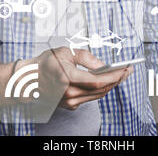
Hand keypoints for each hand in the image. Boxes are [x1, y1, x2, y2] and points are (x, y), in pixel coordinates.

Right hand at [18, 47, 132, 109]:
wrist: (29, 79)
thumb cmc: (46, 63)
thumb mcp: (66, 52)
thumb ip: (86, 57)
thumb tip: (102, 65)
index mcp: (67, 78)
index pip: (98, 81)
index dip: (115, 76)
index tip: (126, 69)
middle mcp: (69, 93)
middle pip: (101, 89)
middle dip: (117, 79)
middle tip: (128, 70)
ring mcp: (69, 101)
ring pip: (98, 95)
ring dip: (111, 85)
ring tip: (120, 74)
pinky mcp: (70, 105)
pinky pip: (91, 97)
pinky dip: (100, 89)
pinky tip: (106, 81)